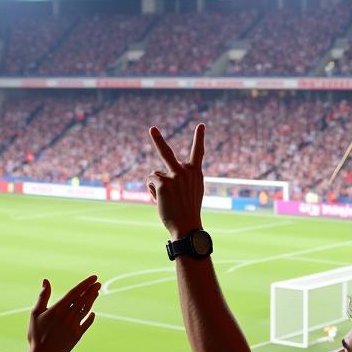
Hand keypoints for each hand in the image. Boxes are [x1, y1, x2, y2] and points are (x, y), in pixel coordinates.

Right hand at [28, 275, 99, 351]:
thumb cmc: (36, 334)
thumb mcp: (36, 313)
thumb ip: (43, 296)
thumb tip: (45, 281)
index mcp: (58, 309)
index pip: (75, 293)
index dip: (85, 284)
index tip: (93, 278)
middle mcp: (68, 316)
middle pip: (83, 300)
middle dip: (92, 290)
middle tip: (98, 283)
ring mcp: (74, 326)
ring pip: (86, 309)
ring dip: (92, 300)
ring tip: (97, 292)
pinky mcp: (78, 335)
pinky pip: (87, 323)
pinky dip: (90, 317)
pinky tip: (92, 312)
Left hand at [147, 123, 205, 238]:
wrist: (187, 227)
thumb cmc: (189, 211)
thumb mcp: (192, 192)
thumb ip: (184, 179)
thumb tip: (160, 175)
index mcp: (196, 173)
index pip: (198, 152)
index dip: (199, 138)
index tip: (201, 125)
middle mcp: (186, 171)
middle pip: (166, 153)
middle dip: (157, 139)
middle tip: (151, 128)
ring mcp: (174, 176)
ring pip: (156, 174)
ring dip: (157, 185)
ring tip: (167, 199)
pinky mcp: (163, 183)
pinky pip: (151, 182)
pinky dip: (153, 192)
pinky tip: (161, 201)